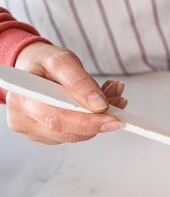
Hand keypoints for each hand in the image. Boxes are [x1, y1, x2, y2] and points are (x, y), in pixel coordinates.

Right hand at [6, 42, 126, 143]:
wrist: (34, 67)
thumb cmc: (44, 63)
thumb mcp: (62, 61)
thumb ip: (79, 81)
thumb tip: (99, 104)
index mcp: (23, 99)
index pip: (57, 119)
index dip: (88, 122)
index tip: (114, 118)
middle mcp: (23, 119)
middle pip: (67, 132)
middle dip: (99, 119)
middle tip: (119, 101)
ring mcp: (34, 130)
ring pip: (75, 135)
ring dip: (100, 118)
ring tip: (111, 94)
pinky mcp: (46, 136)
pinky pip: (75, 134)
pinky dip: (93, 120)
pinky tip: (100, 103)